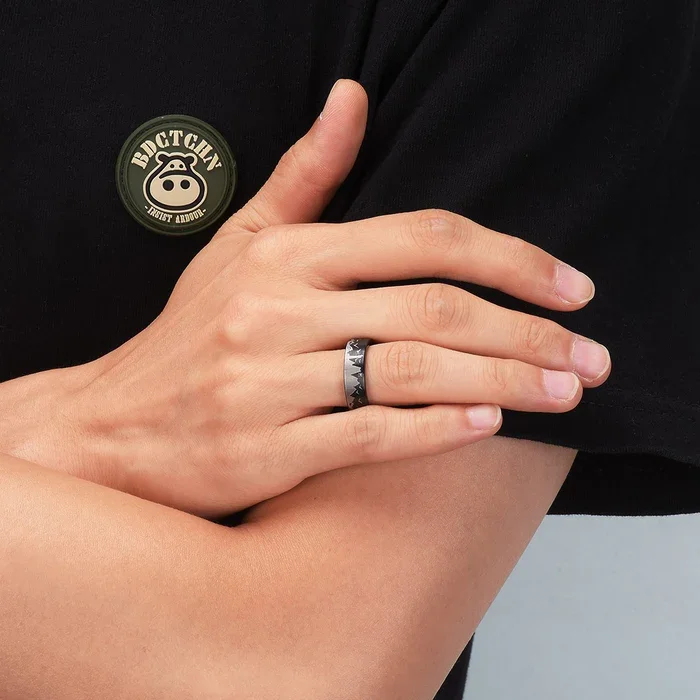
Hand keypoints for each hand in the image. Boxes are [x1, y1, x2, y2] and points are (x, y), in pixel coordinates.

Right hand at [3, 81, 609, 515]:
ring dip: (503, 381)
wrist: (113, 427)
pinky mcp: (263, 449)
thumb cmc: (190, 337)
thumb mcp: (240, 243)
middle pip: (434, 306)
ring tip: (562, 390)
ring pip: (413, 371)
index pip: (422, 236)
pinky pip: (368, 434)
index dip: (510, 257)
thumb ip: (305, 175)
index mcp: (285, 255)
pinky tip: (487, 424)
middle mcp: (277, 310)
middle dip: (528, 331)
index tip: (569, 285)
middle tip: (587, 354)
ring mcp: (268, 381)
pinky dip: (436, 430)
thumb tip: (352, 98)